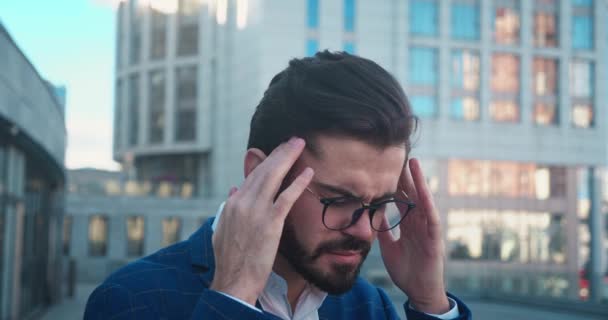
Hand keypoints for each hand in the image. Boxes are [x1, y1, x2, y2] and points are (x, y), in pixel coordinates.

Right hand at [210, 137, 313, 304]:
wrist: (233, 281)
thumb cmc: (230, 259)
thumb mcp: (223, 229)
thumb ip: (230, 207)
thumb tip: (234, 189)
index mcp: (233, 203)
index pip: (252, 175)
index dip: (267, 160)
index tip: (278, 151)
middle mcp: (243, 202)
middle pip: (264, 170)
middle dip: (280, 153)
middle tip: (294, 140)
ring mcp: (256, 211)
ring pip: (273, 177)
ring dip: (288, 158)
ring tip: (300, 145)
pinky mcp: (270, 223)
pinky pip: (286, 197)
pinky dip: (298, 182)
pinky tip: (308, 172)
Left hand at [377, 158, 449, 313]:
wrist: (419, 292)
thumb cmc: (406, 271)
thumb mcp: (388, 247)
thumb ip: (383, 231)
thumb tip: (372, 215)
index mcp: (408, 224)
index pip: (401, 198)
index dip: (393, 182)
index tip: (384, 164)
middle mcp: (418, 222)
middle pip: (411, 194)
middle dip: (404, 175)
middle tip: (396, 153)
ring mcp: (427, 229)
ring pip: (423, 200)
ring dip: (419, 181)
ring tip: (413, 162)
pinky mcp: (434, 239)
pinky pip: (431, 218)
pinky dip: (428, 203)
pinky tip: (423, 190)